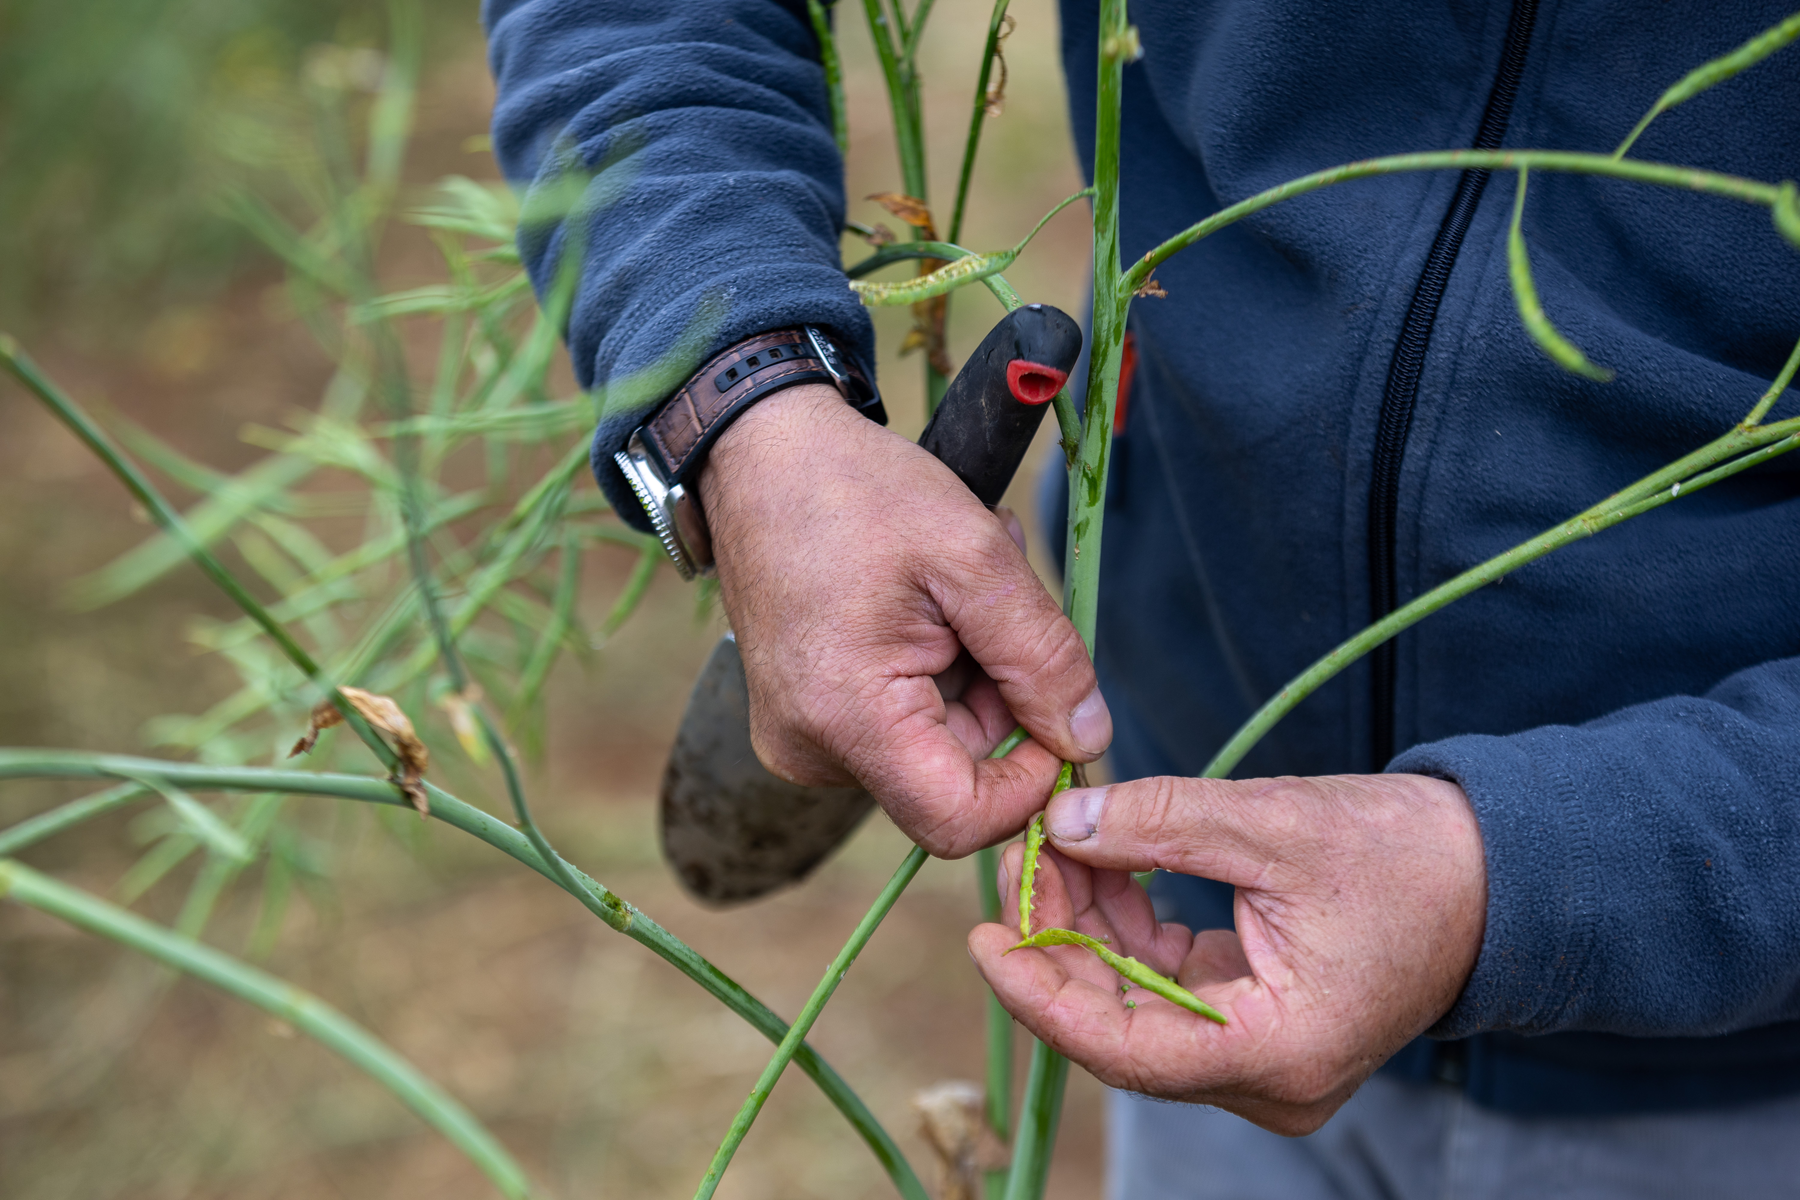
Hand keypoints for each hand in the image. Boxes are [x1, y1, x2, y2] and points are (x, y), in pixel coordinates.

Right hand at [698, 383, 1110, 856]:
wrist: (760, 453)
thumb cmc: (858, 489)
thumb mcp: (974, 555)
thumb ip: (1041, 656)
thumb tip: (1091, 739)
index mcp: (846, 718)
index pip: (960, 821)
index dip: (1030, 784)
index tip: (1055, 705)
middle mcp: (810, 752)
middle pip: (952, 781)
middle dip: (1001, 704)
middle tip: (1000, 604)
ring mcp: (800, 741)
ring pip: (932, 751)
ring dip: (973, 679)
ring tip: (958, 588)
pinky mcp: (802, 722)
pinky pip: (898, 728)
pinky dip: (936, 674)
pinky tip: (929, 603)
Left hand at [968, 772, 1485, 1133]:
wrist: (1496, 874)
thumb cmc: (1405, 854)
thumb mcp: (1274, 824)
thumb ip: (1162, 823)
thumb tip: (1063, 824)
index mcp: (1281, 1052)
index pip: (1127, 1048)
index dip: (1043, 995)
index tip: (983, 943)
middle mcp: (1267, 1079)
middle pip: (1124, 1027)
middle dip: (1060, 944)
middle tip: (1016, 866)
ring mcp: (1262, 1059)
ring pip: (1139, 1006)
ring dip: (1089, 930)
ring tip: (1051, 849)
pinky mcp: (1258, 1024)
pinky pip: (1169, 988)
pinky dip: (1127, 931)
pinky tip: (1097, 867)